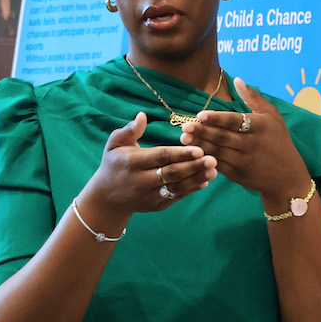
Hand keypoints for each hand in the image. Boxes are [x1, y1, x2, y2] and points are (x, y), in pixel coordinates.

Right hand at [84, 112, 216, 215]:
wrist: (106, 197)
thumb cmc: (114, 164)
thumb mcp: (114, 144)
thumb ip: (129, 130)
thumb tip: (142, 115)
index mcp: (133, 162)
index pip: (160, 157)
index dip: (180, 154)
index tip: (199, 149)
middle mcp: (142, 181)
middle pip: (172, 173)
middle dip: (193, 166)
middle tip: (213, 159)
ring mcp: (149, 196)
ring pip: (176, 187)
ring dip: (196, 179)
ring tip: (214, 170)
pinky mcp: (156, 206)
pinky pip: (176, 197)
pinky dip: (191, 190)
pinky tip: (205, 181)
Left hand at [180, 77, 308, 201]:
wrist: (287, 177)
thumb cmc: (280, 141)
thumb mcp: (273, 116)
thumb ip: (253, 98)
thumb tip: (236, 79)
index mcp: (260, 127)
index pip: (235, 122)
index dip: (217, 119)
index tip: (200, 115)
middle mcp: (252, 144)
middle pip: (223, 137)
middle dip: (203, 131)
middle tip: (185, 126)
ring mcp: (244, 161)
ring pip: (218, 151)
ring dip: (200, 145)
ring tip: (184, 138)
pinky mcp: (238, 175)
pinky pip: (218, 166)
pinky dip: (205, 159)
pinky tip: (193, 153)